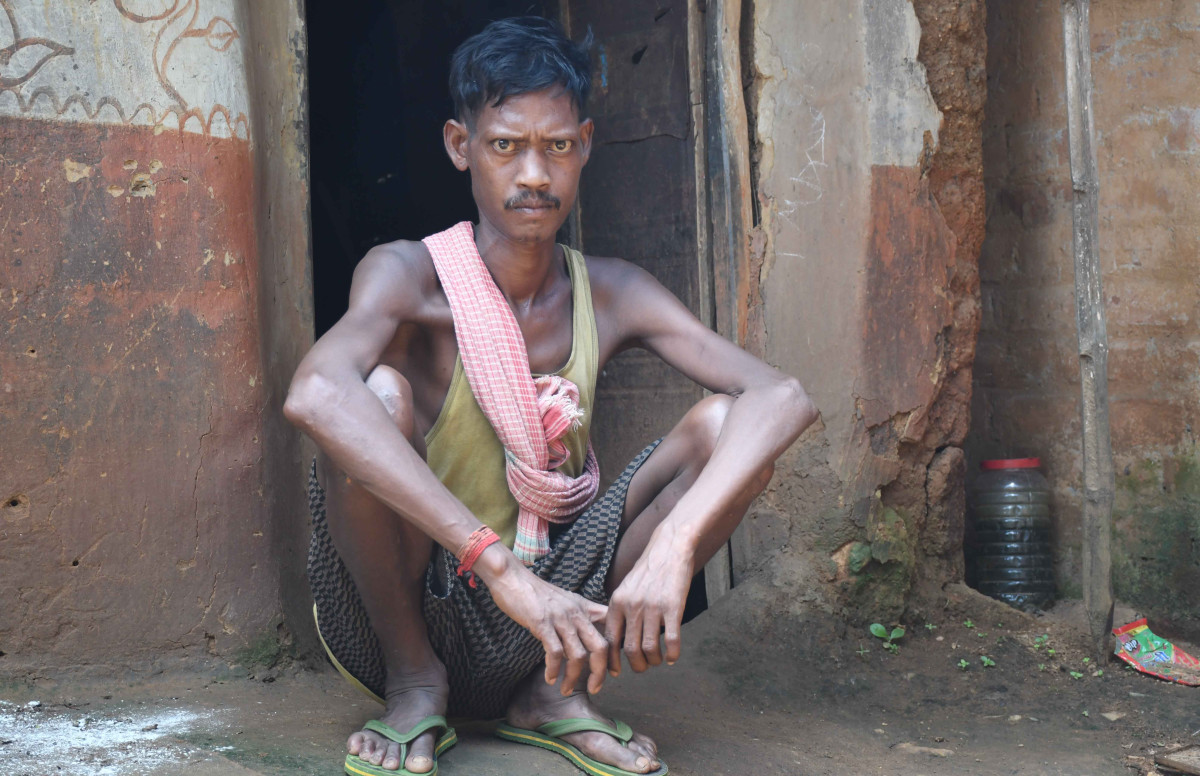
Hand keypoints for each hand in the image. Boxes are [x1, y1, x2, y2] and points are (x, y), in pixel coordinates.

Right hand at [483, 551, 610, 695]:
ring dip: (572, 677)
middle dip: (600, 672)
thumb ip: (580, 615)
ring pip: (578, 655)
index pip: (611, 629)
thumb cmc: (537, 593)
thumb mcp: (566, 600)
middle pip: (600, 647)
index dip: (615, 653)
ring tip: (565, 689)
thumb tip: (589, 635)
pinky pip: (555, 652)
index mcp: (584, 608)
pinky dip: (554, 669)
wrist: (513, 577)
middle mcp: (577, 613)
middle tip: (594, 688)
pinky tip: (550, 678)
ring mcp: (560, 619)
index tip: (613, 672)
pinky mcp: (542, 623)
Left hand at [604, 535, 693, 675]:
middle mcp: (632, 606)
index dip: (612, 661)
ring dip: (654, 661)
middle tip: (643, 667)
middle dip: (637, 666)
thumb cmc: (648, 571)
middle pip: (630, 650)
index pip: (610, 640)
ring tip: (659, 661)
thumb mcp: (626, 588)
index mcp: (617, 603)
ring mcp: (653, 607)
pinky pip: (671, 639)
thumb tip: (617, 639)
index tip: (615, 672)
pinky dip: (672, 654)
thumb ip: (620, 611)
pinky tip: (673, 657)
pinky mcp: (673, 607)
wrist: (669, 548)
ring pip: (650, 648)